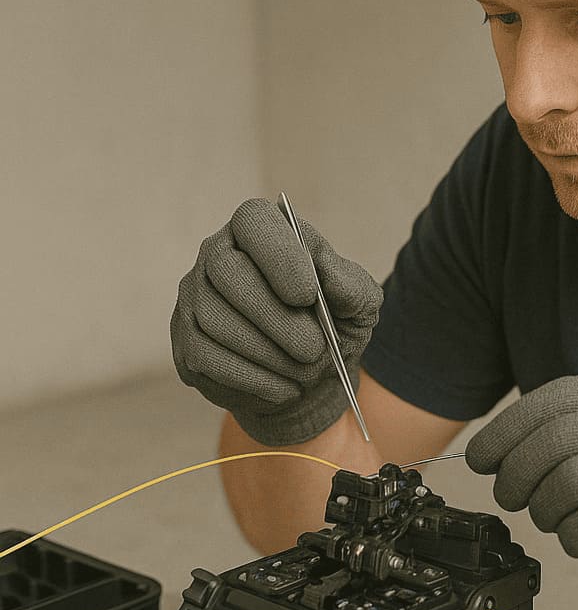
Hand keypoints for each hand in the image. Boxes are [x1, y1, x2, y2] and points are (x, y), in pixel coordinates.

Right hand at [170, 198, 382, 445]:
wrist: (312, 377)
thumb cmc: (335, 326)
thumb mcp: (359, 305)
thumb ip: (349, 286)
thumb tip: (325, 271)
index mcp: (262, 231)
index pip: (253, 220)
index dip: (278, 254)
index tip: (308, 294)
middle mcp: (217, 254)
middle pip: (225, 270)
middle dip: (274, 316)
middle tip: (314, 349)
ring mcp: (194, 298)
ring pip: (214, 318)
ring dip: (267, 353)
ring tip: (306, 371)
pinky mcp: (186, 342)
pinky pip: (207, 358)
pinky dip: (253, 379)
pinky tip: (286, 388)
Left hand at [465, 375, 577, 609]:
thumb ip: (576, 436)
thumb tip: (495, 449)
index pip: (557, 397)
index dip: (507, 428)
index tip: (481, 457)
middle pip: (556, 439)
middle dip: (515, 473)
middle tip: (508, 496)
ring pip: (568, 481)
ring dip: (543, 509)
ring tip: (551, 520)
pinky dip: (571, 537)